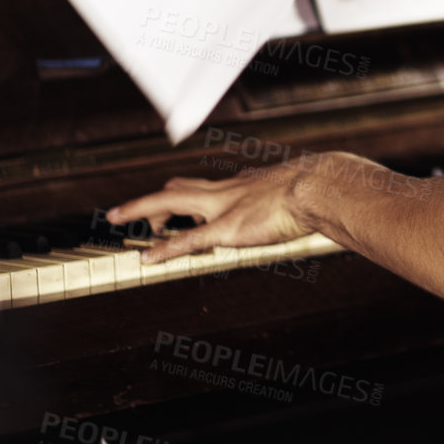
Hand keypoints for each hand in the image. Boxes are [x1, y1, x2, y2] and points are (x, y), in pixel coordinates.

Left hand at [106, 164, 309, 263]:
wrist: (319, 186)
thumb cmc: (316, 187)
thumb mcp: (297, 187)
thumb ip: (288, 196)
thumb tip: (302, 202)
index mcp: (244, 185)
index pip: (204, 185)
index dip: (183, 192)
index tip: (173, 196)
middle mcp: (227, 191)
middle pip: (178, 188)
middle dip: (151, 200)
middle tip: (131, 212)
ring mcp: (224, 207)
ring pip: (172, 201)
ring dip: (145, 212)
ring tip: (125, 222)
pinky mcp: (228, 227)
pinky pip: (188, 239)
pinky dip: (165, 248)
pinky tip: (148, 258)